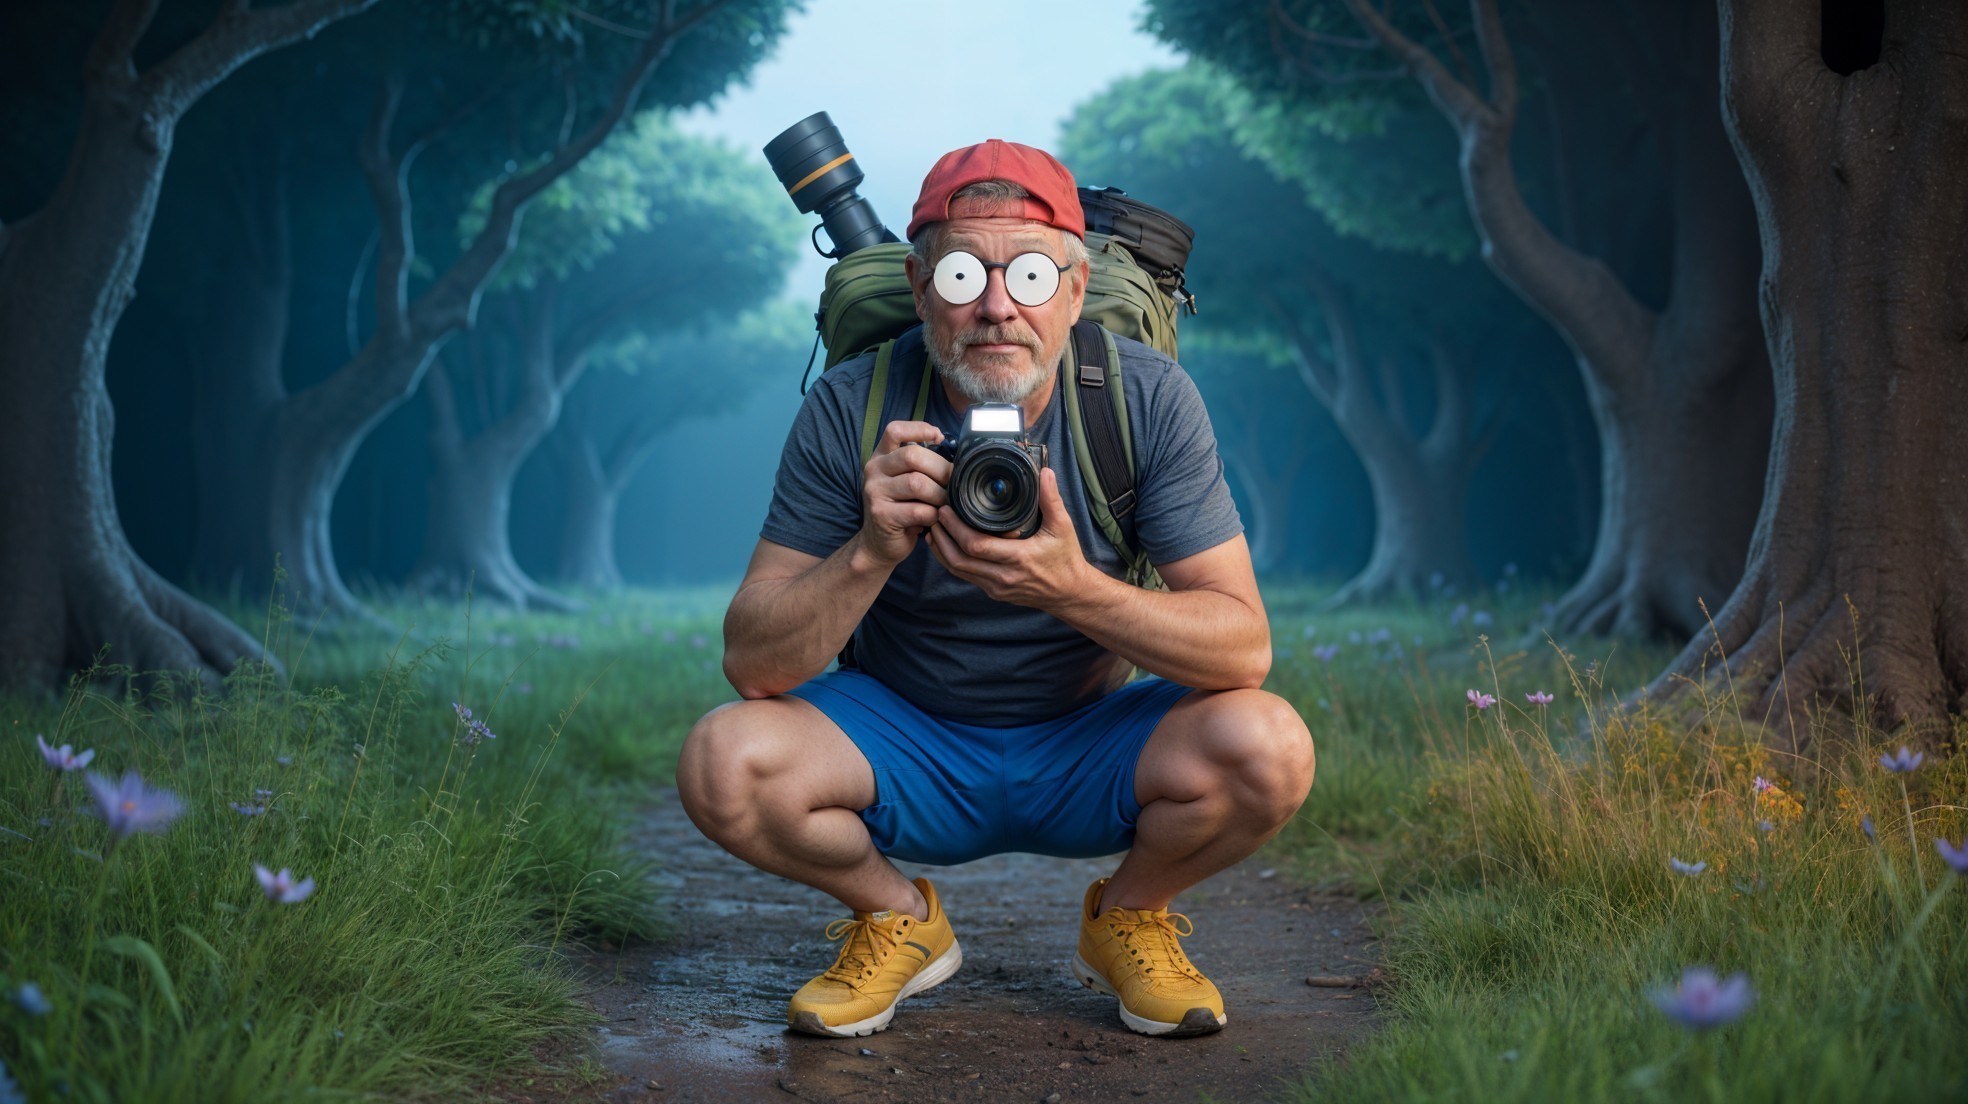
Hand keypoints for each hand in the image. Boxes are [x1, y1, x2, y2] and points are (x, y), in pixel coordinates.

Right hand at [859, 420, 951, 566]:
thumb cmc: (902, 509)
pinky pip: (918, 510)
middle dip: (940, 469)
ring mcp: (875, 492)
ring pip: (917, 483)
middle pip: (912, 455)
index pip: (895, 430)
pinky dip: (933, 515)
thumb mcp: (906, 481)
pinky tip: (933, 519)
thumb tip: (958, 458)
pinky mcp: (881, 514)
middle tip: (953, 483)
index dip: (919, 429)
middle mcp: (874, 470)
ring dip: (939, 495)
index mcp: (881, 456)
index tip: (940, 438)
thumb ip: (922, 466)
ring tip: (945, 504)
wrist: (879, 543)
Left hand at [927, 467, 1093, 609]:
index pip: (977, 546)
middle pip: (959, 560)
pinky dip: (952, 561)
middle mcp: (1003, 576)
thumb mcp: (1063, 527)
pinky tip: (946, 546)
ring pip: (958, 571)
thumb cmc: (1066, 559)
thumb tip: (1044, 472)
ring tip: (934, 529)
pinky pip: (966, 577)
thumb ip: (1052, 499)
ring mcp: (996, 587)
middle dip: (942, 537)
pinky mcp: (994, 592)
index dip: (956, 528)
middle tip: (933, 515)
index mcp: (1019, 558)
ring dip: (942, 551)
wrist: (1070, 593)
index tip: (945, 510)